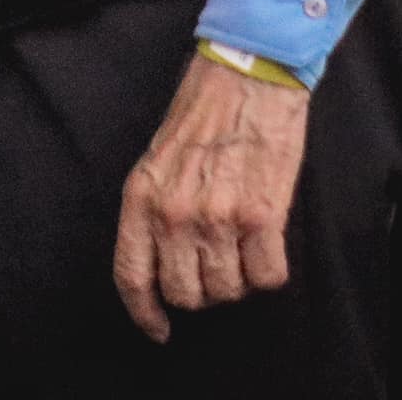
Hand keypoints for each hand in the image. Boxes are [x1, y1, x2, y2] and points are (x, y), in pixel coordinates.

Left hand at [112, 53, 308, 344]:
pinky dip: (269, 268)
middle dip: (203, 289)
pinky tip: (266, 239)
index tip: (158, 328)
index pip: (132, 275)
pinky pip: (267, 277)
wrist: (247, 74)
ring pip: (228, 291)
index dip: (144, 312)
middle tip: (215, 261)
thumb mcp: (158, 158)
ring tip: (242, 241)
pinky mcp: (262, 215)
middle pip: (186, 294)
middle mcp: (175, 213)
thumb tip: (163, 265)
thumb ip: (155, 209)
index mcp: (141, 196)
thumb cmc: (202, 112)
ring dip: (238, 277)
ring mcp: (218, 217)